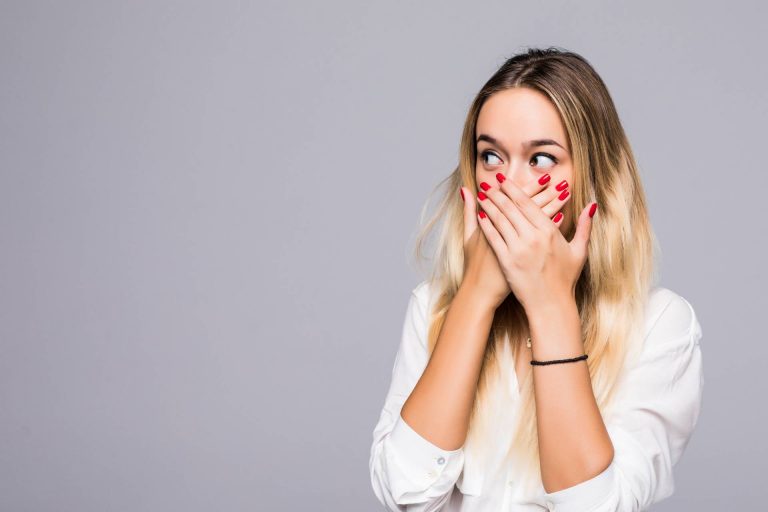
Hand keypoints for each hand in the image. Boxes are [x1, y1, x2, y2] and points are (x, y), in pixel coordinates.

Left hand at [475, 173, 597, 310]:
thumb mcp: (579, 251)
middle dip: (498, 193)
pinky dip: (486, 225)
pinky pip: (493, 238)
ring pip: (500, 220)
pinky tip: (479, 215)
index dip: (513, 189)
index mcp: (549, 232)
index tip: (504, 180)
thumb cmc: (565, 279)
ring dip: (489, 205)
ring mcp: (518, 249)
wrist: (550, 304)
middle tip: (489, 183)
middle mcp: (533, 237)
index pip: (527, 204)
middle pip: (511, 208)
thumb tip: (592, 205)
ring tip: (482, 195)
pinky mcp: (507, 261)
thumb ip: (584, 226)